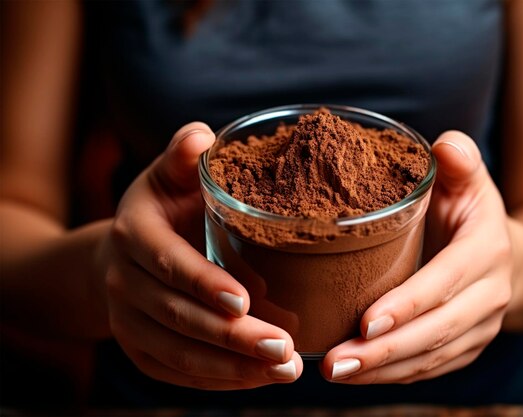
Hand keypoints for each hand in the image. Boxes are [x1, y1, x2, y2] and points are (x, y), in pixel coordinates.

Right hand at [98, 123, 302, 389]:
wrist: (128, 252)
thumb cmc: (164, 209)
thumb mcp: (169, 176)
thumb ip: (184, 157)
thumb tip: (201, 134)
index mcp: (134, 234)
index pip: (168, 263)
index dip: (202, 283)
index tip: (244, 301)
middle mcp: (124, 282)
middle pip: (178, 317)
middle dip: (231, 337)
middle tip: (283, 348)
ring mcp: (129, 321)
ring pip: (179, 353)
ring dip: (232, 367)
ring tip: (285, 369)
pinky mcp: (141, 349)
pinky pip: (177, 374)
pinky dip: (218, 381)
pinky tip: (258, 378)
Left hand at [322, 131, 512, 382]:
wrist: (505, 253)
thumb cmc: (471, 212)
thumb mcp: (469, 180)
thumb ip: (459, 160)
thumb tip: (445, 145)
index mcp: (485, 250)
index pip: (444, 282)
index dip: (407, 304)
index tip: (365, 322)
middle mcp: (489, 295)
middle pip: (436, 331)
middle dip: (384, 350)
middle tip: (335, 361)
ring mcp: (481, 327)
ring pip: (432, 357)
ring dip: (383, 370)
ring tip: (336, 372)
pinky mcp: (467, 347)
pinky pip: (432, 368)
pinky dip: (395, 375)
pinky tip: (359, 375)